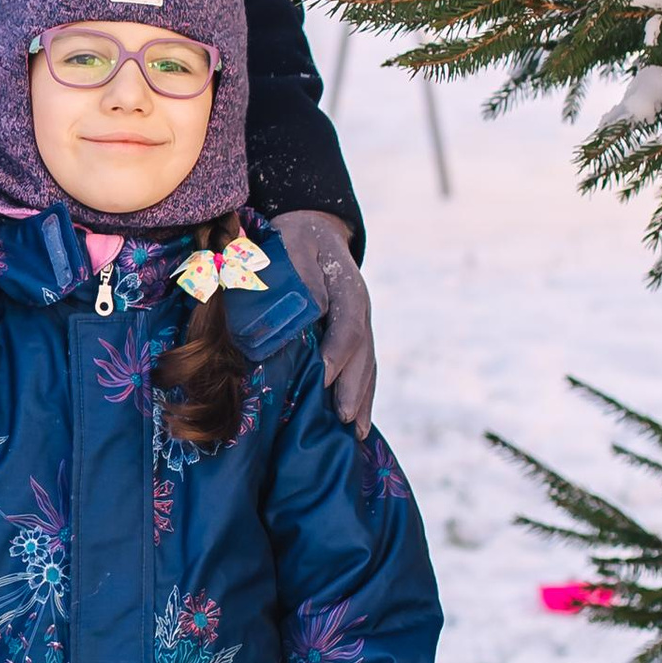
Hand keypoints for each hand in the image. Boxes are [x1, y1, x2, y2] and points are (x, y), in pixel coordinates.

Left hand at [273, 209, 374, 432]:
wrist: (313, 231)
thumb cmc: (295, 241)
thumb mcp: (295, 245)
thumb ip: (303, 272)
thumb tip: (313, 307)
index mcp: (346, 286)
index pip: (348, 321)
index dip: (338, 349)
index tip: (324, 374)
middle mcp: (359, 309)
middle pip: (363, 351)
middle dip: (354, 386)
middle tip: (342, 417)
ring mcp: (360, 325)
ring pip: (366, 365)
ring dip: (361, 399)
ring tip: (354, 431)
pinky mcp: (354, 339)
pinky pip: (361, 370)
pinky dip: (360, 397)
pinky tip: (355, 425)